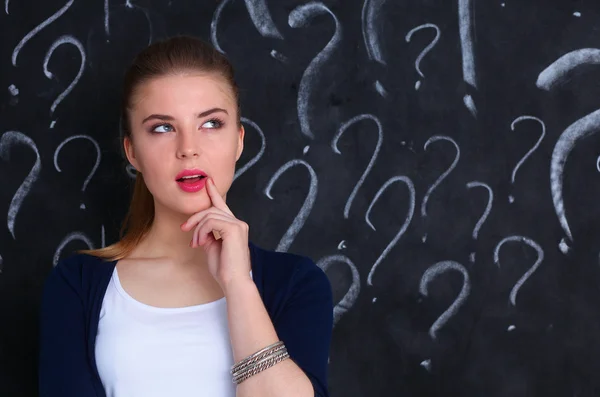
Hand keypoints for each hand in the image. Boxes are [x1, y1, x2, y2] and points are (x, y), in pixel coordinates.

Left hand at [180, 177, 251, 292]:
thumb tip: (199, 229)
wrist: (233, 281)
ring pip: (209, 215)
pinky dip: (201, 231)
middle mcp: (238, 223)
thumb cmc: (224, 269)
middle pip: (211, 209)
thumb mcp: (212, 248)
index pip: (222, 206)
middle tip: (184, 228)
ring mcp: (238, 225)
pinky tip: (200, 242)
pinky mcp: (233, 229)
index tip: (207, 182)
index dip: (213, 192)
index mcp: (235, 226)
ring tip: (195, 243)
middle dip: (195, 218)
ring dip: (197, 228)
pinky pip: (210, 222)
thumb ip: (207, 235)